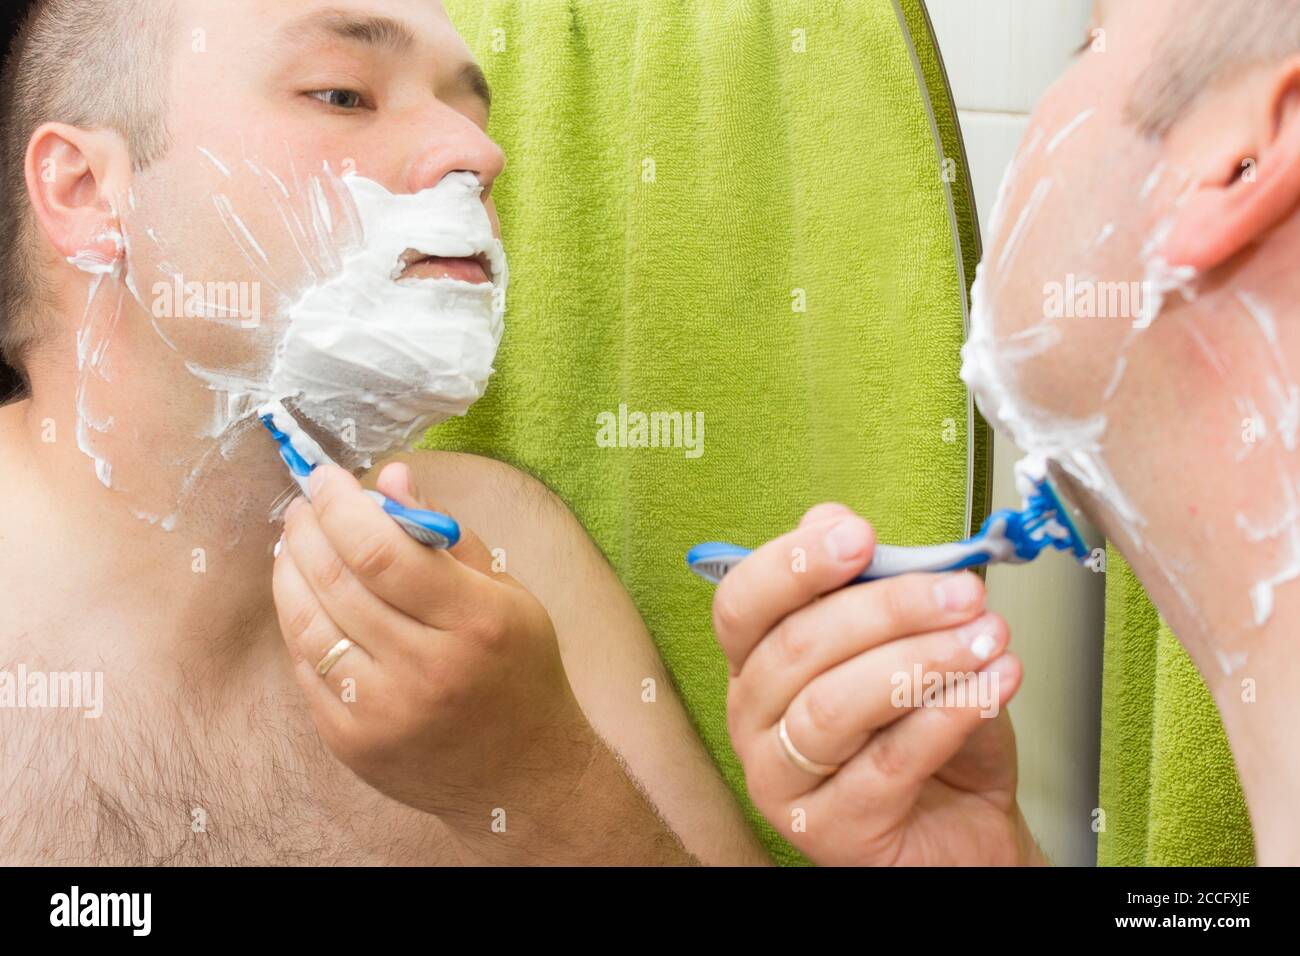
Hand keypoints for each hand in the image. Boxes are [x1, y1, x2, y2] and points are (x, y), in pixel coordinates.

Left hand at [271, 462, 589, 832]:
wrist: (525, 777)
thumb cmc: (520, 673)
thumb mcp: (507, 595)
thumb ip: (446, 536)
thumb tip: (390, 478)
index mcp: (476, 622)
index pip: (382, 550)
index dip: (342, 506)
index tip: (326, 478)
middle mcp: (427, 669)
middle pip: (338, 582)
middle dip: (308, 530)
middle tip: (303, 505)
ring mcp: (384, 712)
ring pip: (309, 624)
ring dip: (289, 572)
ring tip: (293, 543)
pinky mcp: (353, 743)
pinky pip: (306, 669)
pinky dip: (297, 622)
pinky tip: (302, 596)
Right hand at [711, 503, 1041, 865]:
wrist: (965, 827)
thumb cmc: (926, 734)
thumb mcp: (901, 642)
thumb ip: (866, 582)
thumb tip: (830, 518)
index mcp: (757, 664)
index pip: (742, 604)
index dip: (792, 564)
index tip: (859, 535)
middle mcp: (754, 720)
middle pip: (797, 648)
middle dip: (888, 608)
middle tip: (961, 592)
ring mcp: (782, 780)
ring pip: (834, 706)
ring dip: (921, 661)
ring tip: (985, 640)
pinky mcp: (829, 832)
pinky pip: (885, 764)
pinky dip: (945, 717)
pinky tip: (989, 687)